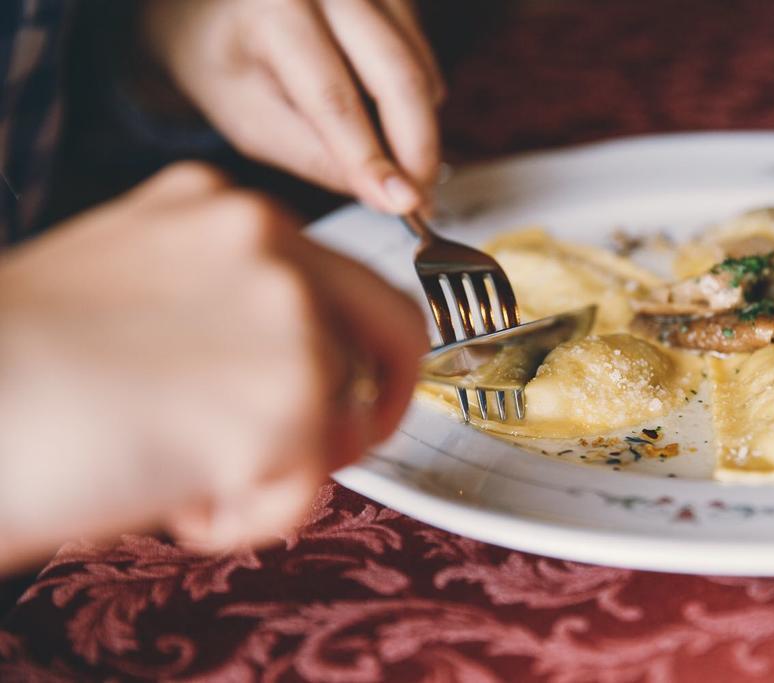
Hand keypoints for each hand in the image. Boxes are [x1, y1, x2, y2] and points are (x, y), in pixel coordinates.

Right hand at [0, 162, 427, 571]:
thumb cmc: (17, 360)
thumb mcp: (131, 281)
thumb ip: (220, 301)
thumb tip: (281, 365)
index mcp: (226, 209)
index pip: (341, 277)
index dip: (352, 344)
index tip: (350, 384)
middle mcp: (271, 245)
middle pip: (394, 328)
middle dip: (383, 397)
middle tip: (347, 444)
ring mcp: (288, 317)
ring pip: (346, 418)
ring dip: (282, 468)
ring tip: (187, 481)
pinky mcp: (290, 401)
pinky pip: (309, 488)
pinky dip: (248, 519)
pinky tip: (174, 505)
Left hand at [141, 0, 443, 213]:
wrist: (217, 2)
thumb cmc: (222, 57)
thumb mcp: (246, 118)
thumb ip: (310, 156)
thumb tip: (380, 194)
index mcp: (274, 11)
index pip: (334, 98)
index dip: (371, 158)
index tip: (402, 204)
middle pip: (398, 76)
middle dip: (419, 150)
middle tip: (421, 201)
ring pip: (420, 71)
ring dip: (419, 130)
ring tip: (398, 168)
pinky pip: (423, 60)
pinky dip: (414, 103)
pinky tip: (388, 121)